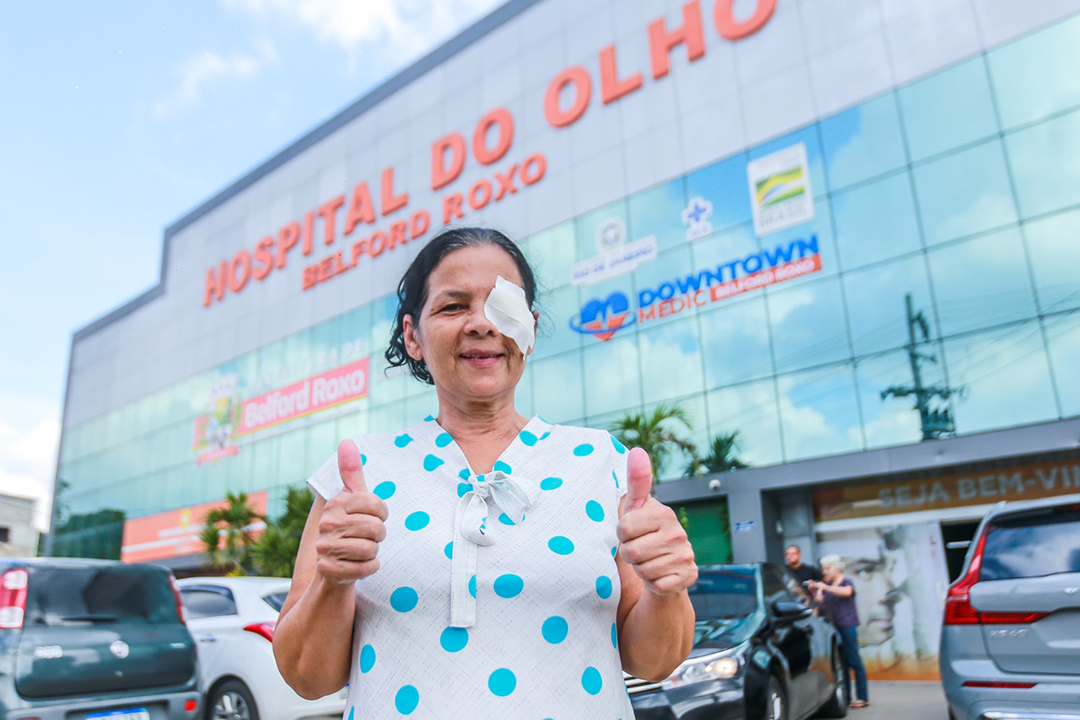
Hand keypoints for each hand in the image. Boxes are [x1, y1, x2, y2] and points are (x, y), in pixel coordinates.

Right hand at [314, 439, 387, 584]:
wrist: (333, 565)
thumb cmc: (349, 525)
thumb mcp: (352, 497)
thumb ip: (351, 471)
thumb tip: (346, 441)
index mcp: (336, 503)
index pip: (377, 505)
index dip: (382, 514)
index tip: (374, 517)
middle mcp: (327, 523)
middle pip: (375, 528)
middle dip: (379, 535)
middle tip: (369, 537)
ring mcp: (326, 547)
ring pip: (371, 548)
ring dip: (373, 552)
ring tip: (363, 550)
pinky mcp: (330, 570)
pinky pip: (367, 568)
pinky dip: (370, 567)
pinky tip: (361, 564)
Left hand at [617, 447, 697, 595]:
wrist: (666, 566)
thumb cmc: (645, 532)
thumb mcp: (637, 507)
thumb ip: (636, 480)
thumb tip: (637, 450)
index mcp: (663, 513)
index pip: (623, 528)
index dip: (621, 534)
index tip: (631, 533)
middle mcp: (678, 532)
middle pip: (631, 552)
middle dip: (629, 555)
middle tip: (640, 550)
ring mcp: (686, 556)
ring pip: (643, 571)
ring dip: (641, 570)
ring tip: (649, 561)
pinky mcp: (688, 577)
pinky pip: (656, 585)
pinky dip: (653, 584)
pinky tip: (660, 575)